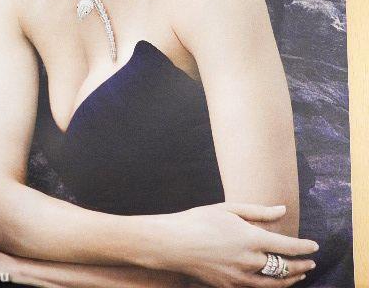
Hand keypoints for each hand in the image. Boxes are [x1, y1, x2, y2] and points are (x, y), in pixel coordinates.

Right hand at [155, 203, 316, 287]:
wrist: (174, 243)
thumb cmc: (200, 220)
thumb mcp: (229, 209)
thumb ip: (259, 212)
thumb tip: (282, 210)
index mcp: (250, 238)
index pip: (286, 246)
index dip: (303, 247)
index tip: (314, 246)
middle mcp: (248, 261)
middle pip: (282, 268)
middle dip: (300, 266)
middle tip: (310, 263)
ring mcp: (239, 277)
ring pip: (272, 284)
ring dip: (289, 280)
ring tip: (298, 276)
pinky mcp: (228, 286)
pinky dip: (269, 286)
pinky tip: (271, 282)